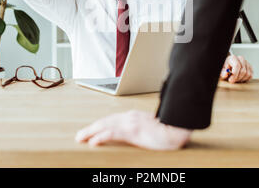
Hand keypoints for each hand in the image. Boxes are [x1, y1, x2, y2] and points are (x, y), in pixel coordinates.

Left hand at [75, 110, 191, 149]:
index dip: (99, 125)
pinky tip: (93, 141)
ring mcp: (131, 123)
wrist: (178, 128)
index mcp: (134, 117)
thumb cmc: (168, 130)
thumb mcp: (151, 128)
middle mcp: (130, 117)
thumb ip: (140, 129)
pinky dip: (101, 136)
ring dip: (91, 132)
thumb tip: (135, 134)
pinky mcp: (133, 131)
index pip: (111, 120)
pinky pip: (113, 134)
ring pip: (105, 126)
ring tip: (80, 138)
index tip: (91, 131)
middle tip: (80, 135)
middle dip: (91, 128)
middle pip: (105, 121)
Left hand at [220, 55, 252, 82]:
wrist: (228, 67)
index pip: (237, 65)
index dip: (234, 74)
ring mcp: (246, 63)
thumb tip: (225, 74)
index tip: (230, 80)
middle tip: (232, 81)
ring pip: (247, 74)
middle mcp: (241, 59)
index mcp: (233, 58)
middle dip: (237, 78)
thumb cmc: (224, 69)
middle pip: (243, 70)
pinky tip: (240, 79)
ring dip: (241, 79)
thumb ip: (222, 72)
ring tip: (235, 79)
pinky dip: (246, 79)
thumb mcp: (221, 70)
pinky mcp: (250, 67)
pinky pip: (251, 75)